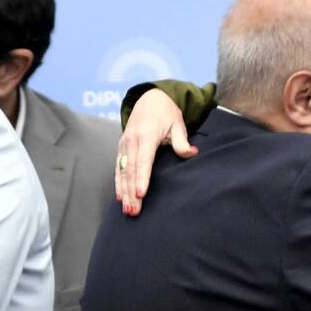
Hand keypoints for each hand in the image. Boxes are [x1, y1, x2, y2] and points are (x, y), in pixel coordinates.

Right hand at [116, 88, 196, 215]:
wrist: (150, 99)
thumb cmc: (167, 113)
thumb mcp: (178, 124)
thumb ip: (182, 141)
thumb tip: (192, 153)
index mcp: (147, 136)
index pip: (143, 161)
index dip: (142, 178)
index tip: (141, 194)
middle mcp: (132, 141)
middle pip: (130, 171)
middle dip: (131, 192)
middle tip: (134, 211)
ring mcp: (124, 144)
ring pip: (122, 172)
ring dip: (123, 192)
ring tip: (127, 210)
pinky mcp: (121, 147)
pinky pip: (117, 168)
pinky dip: (118, 183)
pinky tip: (120, 197)